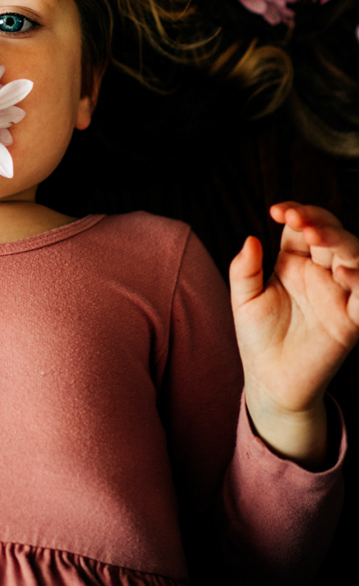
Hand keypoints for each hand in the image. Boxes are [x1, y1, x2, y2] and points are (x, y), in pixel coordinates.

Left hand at [229, 204, 358, 466]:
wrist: (270, 380)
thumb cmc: (257, 337)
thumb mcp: (244, 299)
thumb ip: (244, 269)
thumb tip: (251, 238)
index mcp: (295, 262)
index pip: (303, 226)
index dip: (296, 212)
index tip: (278, 211)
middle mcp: (320, 273)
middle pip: (331, 235)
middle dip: (318, 222)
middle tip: (298, 220)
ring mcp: (338, 294)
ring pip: (353, 257)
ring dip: (340, 242)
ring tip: (317, 237)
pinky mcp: (351, 320)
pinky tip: (343, 272)